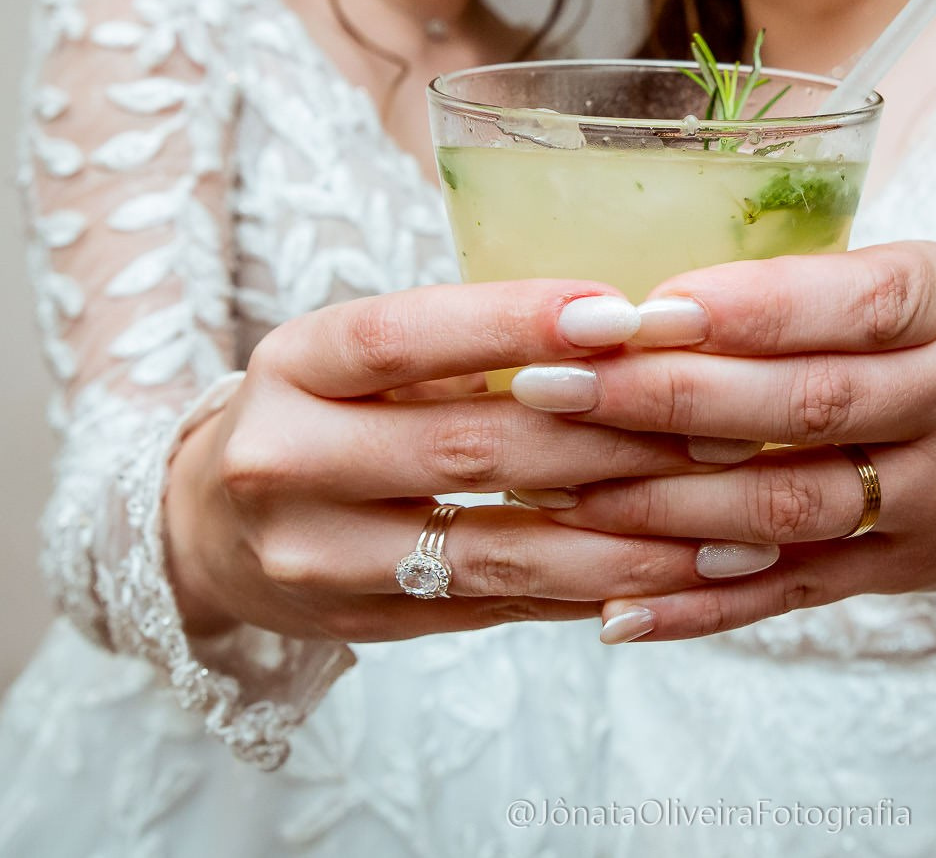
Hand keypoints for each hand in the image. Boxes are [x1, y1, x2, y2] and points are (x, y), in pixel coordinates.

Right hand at [165, 280, 780, 642]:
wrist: (205, 529)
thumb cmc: (321, 410)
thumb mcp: (357, 355)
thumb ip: (466, 347)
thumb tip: (630, 330)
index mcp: (292, 365)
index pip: (402, 337)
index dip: (513, 323)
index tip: (623, 311)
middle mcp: (288, 462)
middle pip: (468, 450)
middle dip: (610, 437)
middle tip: (725, 423)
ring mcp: (319, 559)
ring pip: (493, 552)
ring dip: (624, 542)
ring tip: (730, 530)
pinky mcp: (363, 625)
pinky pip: (494, 609)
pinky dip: (586, 592)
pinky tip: (670, 579)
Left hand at [513, 243, 935, 641]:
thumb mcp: (908, 283)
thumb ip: (797, 286)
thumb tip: (629, 299)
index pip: (852, 302)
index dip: (744, 309)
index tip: (639, 309)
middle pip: (804, 406)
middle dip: (667, 396)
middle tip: (555, 387)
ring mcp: (932, 498)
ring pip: (789, 506)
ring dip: (665, 503)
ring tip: (560, 487)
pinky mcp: (900, 575)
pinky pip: (791, 594)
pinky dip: (701, 608)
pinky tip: (619, 610)